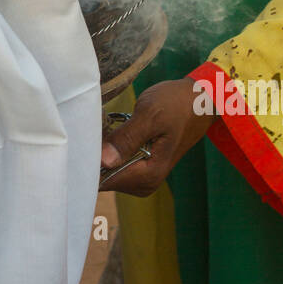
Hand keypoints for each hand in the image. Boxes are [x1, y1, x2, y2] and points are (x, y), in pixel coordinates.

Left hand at [99, 79, 213, 195]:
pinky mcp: (141, 167)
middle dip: (93, 154)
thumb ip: (127, 138)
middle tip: (96, 126)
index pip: (104, 180)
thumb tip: (103, 161)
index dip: (88, 161)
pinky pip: (115, 163)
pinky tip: (112, 130)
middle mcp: (144, 183)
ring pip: (107, 170)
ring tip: (106, 125)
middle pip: (103, 177)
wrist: (200, 100)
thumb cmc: (176, 104)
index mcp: (148, 174)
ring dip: (101, 149)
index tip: (82, 139)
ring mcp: (143, 177)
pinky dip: (109, 148)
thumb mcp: (151, 115)